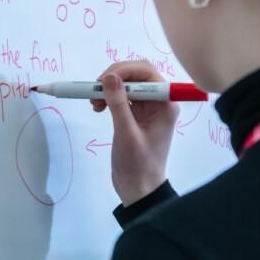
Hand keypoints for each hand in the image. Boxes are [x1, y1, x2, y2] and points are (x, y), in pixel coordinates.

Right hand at [91, 61, 178, 205]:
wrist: (139, 189)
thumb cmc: (138, 164)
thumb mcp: (126, 133)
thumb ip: (118, 104)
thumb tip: (109, 77)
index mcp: (165, 104)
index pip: (147, 72)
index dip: (124, 70)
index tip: (102, 80)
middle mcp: (159, 101)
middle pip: (136, 75)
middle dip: (114, 78)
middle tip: (94, 89)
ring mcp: (148, 108)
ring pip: (127, 84)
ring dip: (108, 88)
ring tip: (93, 102)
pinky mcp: (136, 115)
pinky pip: (122, 97)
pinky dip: (108, 97)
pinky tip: (97, 107)